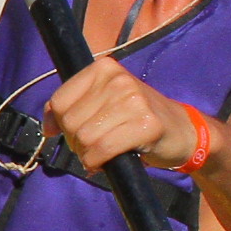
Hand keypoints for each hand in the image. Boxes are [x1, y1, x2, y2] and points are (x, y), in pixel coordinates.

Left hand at [42, 59, 206, 173]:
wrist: (183, 131)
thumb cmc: (137, 118)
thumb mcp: (104, 101)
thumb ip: (73, 106)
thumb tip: (47, 127)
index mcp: (104, 68)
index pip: (59, 101)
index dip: (59, 124)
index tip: (72, 134)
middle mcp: (118, 80)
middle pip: (70, 121)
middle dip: (76, 142)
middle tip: (93, 147)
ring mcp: (134, 100)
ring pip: (85, 137)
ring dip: (87, 154)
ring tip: (102, 153)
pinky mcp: (146, 125)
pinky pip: (103, 149)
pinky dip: (97, 162)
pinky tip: (105, 162)